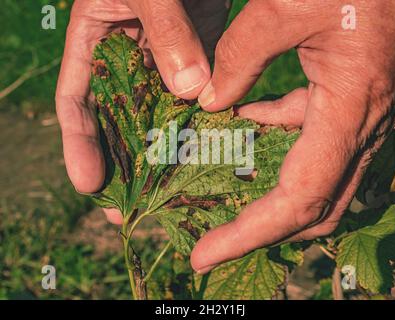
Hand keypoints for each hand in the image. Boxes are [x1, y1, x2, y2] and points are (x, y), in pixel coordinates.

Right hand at [55, 0, 228, 222]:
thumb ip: (165, 32)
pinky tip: (209, 152)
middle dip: (122, 164)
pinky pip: (199, 93)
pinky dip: (203, 123)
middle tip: (125, 210)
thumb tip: (190, 91)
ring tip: (168, 197)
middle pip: (119, 120)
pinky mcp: (201, 53)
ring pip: (162, 114)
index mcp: (96, 39)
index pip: (77, 102)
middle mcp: (129, 56)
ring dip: (166, 153)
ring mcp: (166, 58)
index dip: (79, 144)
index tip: (88, 184)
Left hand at [191, 0, 394, 273]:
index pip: (298, 199)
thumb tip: (210, 102)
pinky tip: (246, 123)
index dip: (249, 234)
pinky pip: (311, 139)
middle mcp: (360, 123)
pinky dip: (275, 142)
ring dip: (267, 188)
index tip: (203, 254)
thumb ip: (241, 55)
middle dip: (261, 229)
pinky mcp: (348, 100)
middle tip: (211, 237)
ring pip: (315, 178)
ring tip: (219, 186)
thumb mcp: (285, 6)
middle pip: (314, 206)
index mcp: (350, 109)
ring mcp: (356, 115)